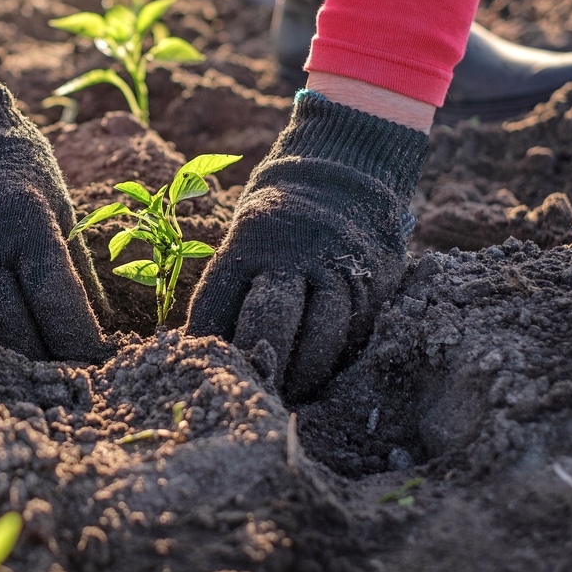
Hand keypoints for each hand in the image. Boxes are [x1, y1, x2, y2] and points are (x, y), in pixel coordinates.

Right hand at [0, 81, 109, 362]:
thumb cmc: (19, 171)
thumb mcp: (60, 206)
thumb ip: (75, 266)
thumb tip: (103, 327)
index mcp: (26, 222)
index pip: (56, 300)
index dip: (78, 343)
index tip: (96, 368)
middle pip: (8, 325)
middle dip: (36, 361)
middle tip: (60, 384)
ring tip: (23, 371)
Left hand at [185, 91, 428, 401]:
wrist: (343, 172)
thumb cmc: (276, 223)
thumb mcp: (244, 237)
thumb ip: (231, 288)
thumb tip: (203, 349)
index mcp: (246, 243)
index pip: (217, 301)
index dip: (206, 343)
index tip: (199, 371)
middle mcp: (291, 254)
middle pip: (270, 318)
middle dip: (257, 362)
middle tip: (247, 395)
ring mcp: (335, 268)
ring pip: (321, 332)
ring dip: (302, 374)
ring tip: (287, 399)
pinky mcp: (371, 282)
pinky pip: (353, 332)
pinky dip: (335, 362)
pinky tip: (320, 383)